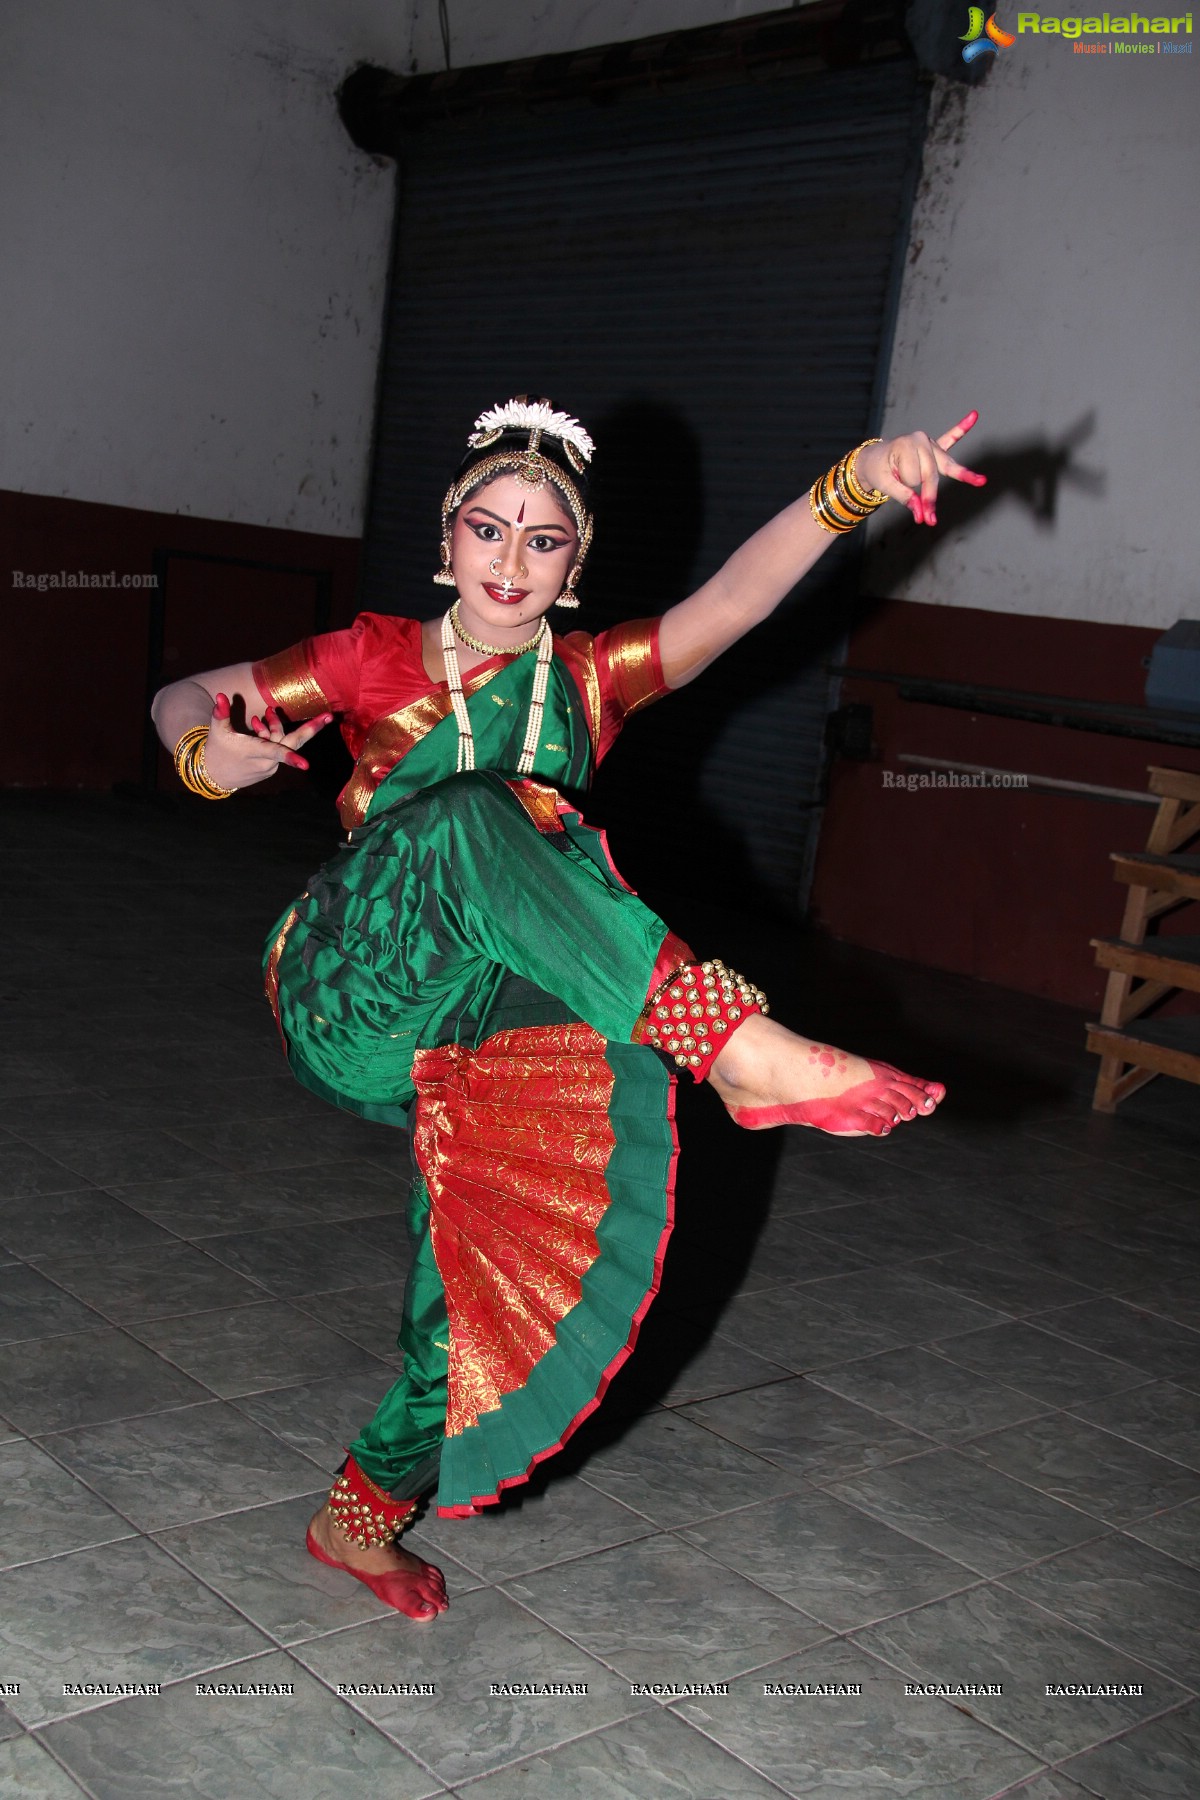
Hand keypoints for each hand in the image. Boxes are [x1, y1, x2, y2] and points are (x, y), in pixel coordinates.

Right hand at [202, 693, 333, 788]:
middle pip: (294, 743)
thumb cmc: (216, 750)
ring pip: (281, 742)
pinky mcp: (270, 768)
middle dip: (312, 729)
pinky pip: (276, 749)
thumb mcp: (217, 731)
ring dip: (275, 727)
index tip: (306, 765)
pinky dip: (270, 737)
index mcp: (256, 752)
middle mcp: (267, 761)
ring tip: (263, 715)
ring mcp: (270, 766)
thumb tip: (221, 696)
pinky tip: (257, 726)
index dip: (290, 758)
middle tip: (330, 717)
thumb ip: (221, 714)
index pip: (275, 753)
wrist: (214, 775)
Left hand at [855, 411, 986, 526]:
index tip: (907, 501)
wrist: (874, 458)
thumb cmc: (878, 470)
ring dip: (962, 476)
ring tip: (981, 481)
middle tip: (929, 520)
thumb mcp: (884, 485)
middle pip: (932, 473)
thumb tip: (921, 513)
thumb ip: (903, 497)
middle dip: (929, 495)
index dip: (907, 488)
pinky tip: (973, 415)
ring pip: (946, 467)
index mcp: (906, 445)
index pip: (916, 475)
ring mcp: (930, 443)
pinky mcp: (936, 448)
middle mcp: (921, 440)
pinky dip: (962, 428)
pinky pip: (951, 438)